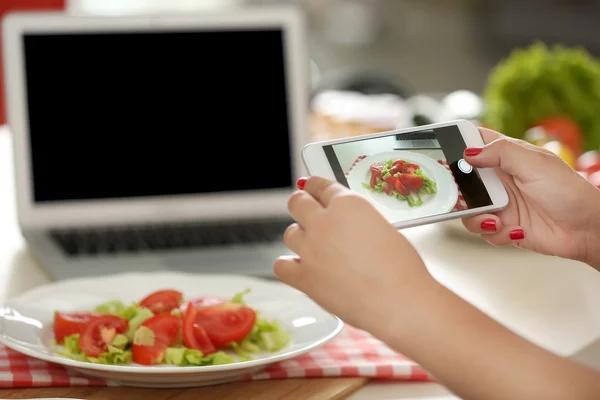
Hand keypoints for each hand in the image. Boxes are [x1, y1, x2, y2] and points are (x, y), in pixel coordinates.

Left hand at [273, 176, 436, 331]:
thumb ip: (357, 220)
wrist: (399, 302)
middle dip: (302, 206)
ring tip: (314, 248)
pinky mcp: (304, 277)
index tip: (311, 189)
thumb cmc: (402, 269)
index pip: (321, 186)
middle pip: (297, 203)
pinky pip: (281, 266)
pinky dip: (288, 266)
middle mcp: (324, 222)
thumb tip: (346, 224)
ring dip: (300, 237)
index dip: (315, 187)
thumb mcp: (384, 228)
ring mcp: (311, 249)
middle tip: (307, 213)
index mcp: (348, 204)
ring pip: (289, 233)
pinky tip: (300, 268)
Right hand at [462, 128, 599, 267]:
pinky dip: (495, 233)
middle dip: (457, 190)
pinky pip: (483, 231)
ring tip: (495, 220)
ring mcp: (499, 203)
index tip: (441, 149)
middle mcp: (498, 179)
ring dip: (477, 217)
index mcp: (506, 157)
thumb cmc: (569, 192)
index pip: (475, 142)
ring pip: (467, 209)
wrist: (587, 230)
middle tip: (461, 195)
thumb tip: (469, 153)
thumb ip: (500, 153)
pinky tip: (515, 230)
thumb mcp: (535, 163)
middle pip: (461, 179)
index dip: (456, 142)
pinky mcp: (502, 226)